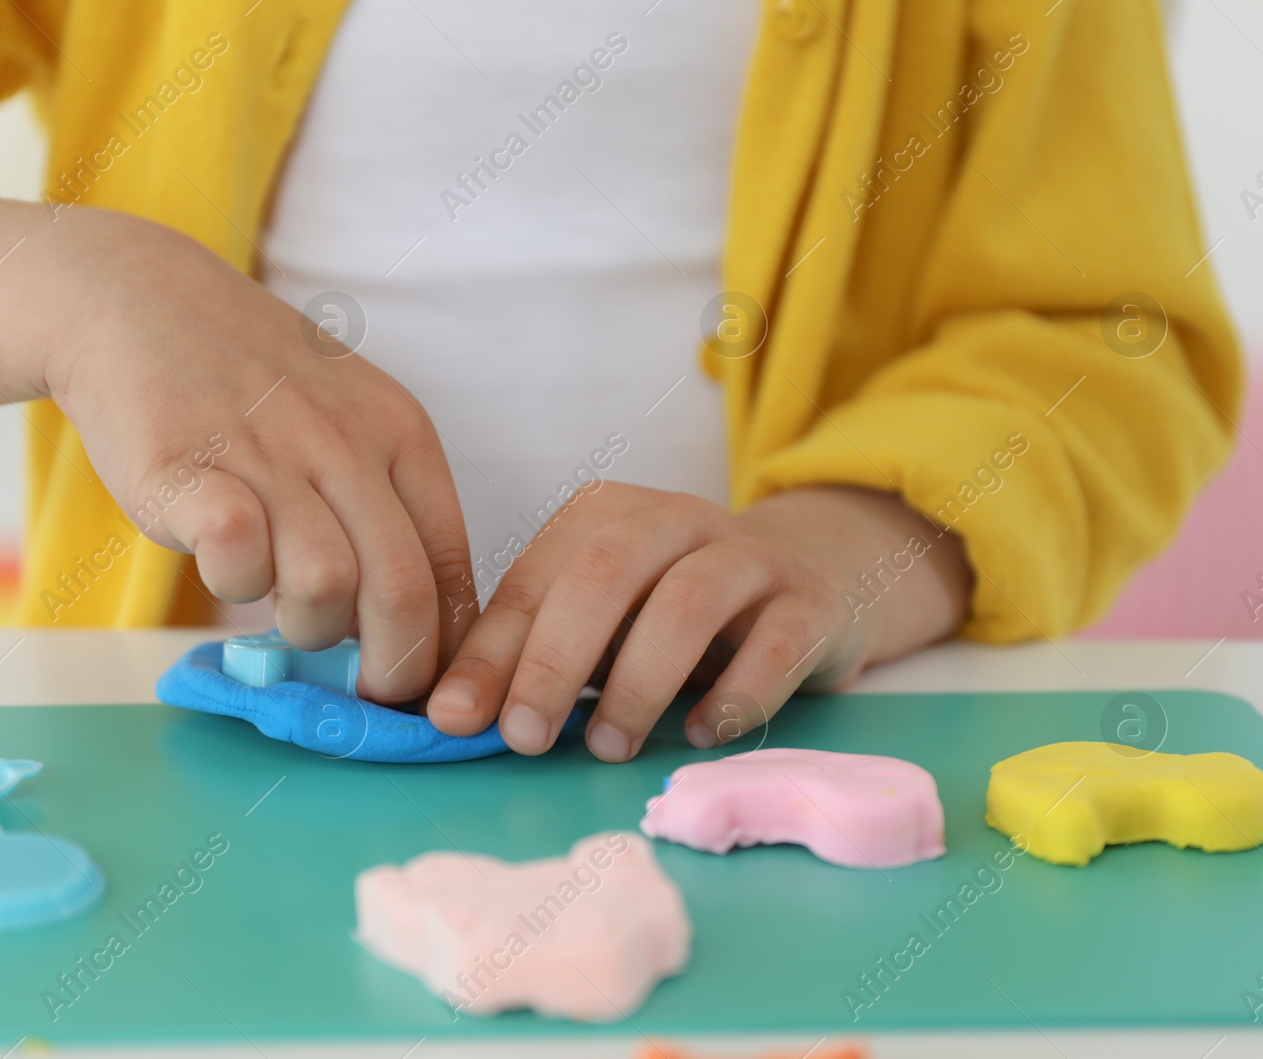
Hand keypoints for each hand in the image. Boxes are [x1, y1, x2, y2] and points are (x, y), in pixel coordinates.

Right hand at [50, 215, 477, 701]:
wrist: (139, 302)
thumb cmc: (252, 384)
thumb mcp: (347, 422)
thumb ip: (383, 509)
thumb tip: (408, 626)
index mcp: (401, 435)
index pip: (454, 568)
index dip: (445, 646)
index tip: (422, 683)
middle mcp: (348, 443)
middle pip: (404, 593)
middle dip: (392, 669)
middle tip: (366, 692)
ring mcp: (270, 454)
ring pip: (327, 588)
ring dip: (306, 625)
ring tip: (281, 602)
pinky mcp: (191, 471)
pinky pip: (238, 560)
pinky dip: (235, 582)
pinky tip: (224, 559)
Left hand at [423, 482, 971, 759]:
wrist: (813, 578)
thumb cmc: (673, 611)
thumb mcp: (599, 623)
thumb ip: (529, 655)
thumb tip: (450, 715)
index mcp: (605, 515)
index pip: (536, 578)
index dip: (492, 651)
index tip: (456, 719)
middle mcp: (675, 520)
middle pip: (605, 575)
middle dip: (554, 661)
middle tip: (526, 738)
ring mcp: (748, 556)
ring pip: (688, 603)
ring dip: (639, 683)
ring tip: (609, 747)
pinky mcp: (810, 602)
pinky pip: (776, 642)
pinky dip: (736, 694)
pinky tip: (702, 734)